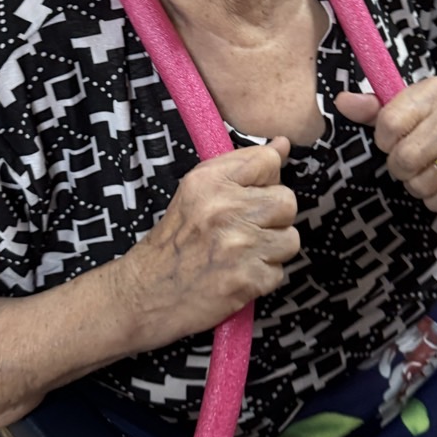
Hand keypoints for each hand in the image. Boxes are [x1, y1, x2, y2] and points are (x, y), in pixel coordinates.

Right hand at [117, 137, 300, 350]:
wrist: (146, 292)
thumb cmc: (174, 241)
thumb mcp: (196, 191)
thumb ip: (241, 165)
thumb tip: (283, 144)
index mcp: (210, 181)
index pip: (268, 161)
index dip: (265, 181)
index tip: (249, 196)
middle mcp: (225, 208)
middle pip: (286, 201)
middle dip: (273, 217)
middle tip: (246, 229)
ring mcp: (238, 245)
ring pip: (290, 238)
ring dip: (271, 249)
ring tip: (244, 254)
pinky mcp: (247, 279)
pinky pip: (279, 272)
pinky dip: (262, 277)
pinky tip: (238, 274)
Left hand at [336, 78, 436, 212]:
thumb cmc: (433, 120)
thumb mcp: (404, 106)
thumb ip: (371, 108)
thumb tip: (342, 102)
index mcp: (433, 90)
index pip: (389, 124)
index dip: (384, 142)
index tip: (392, 142)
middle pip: (405, 158)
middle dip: (399, 168)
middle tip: (408, 163)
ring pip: (422, 183)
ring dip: (417, 186)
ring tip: (426, 173)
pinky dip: (436, 201)